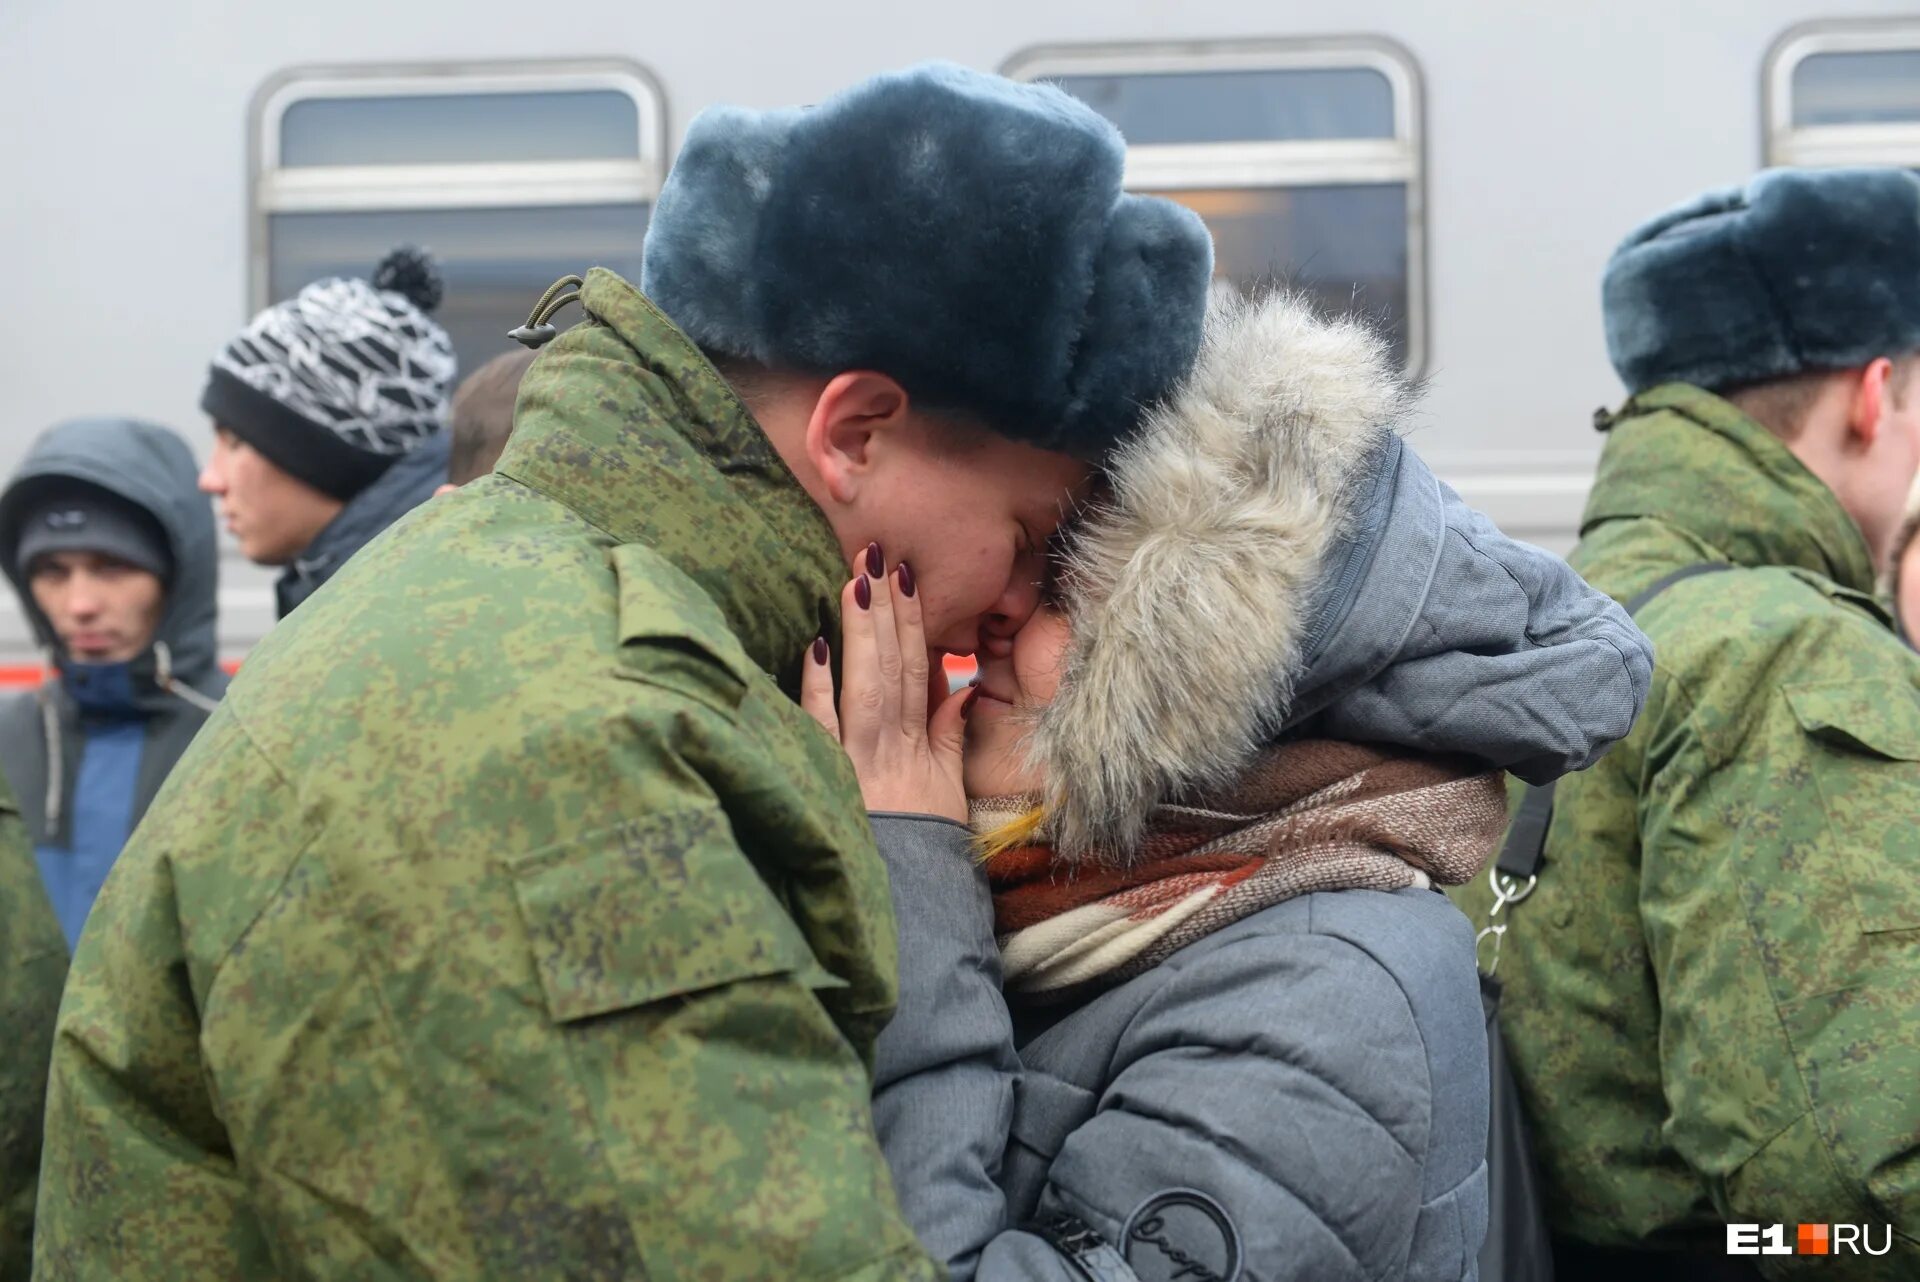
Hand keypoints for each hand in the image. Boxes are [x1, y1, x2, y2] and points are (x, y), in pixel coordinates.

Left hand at [801, 547, 972, 822]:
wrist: (906, 901)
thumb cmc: (922, 847)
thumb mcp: (946, 789)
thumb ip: (950, 734)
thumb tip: (962, 688)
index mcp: (918, 743)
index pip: (919, 668)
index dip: (913, 621)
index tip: (906, 577)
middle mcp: (889, 745)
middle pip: (891, 664)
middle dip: (884, 607)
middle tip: (877, 555)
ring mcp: (858, 760)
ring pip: (863, 682)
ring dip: (859, 629)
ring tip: (854, 580)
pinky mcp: (829, 778)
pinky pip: (821, 724)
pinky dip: (818, 685)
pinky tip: (815, 646)